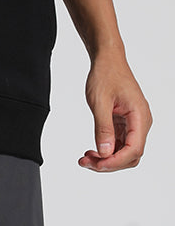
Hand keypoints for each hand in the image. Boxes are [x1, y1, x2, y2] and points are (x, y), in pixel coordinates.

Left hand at [79, 48, 152, 171]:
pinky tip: (91, 152)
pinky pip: (118, 146)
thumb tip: (105, 152)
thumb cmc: (106, 75)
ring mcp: (133, 125)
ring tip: (85, 158)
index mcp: (139, 115)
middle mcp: (140, 122)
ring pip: (124, 154)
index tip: (96, 163)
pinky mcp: (125, 125)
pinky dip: (105, 152)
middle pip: (130, 156)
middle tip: (86, 162)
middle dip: (109, 163)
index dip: (115, 161)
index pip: (134, 149)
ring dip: (105, 160)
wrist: (108, 61)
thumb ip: (103, 128)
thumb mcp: (100, 103)